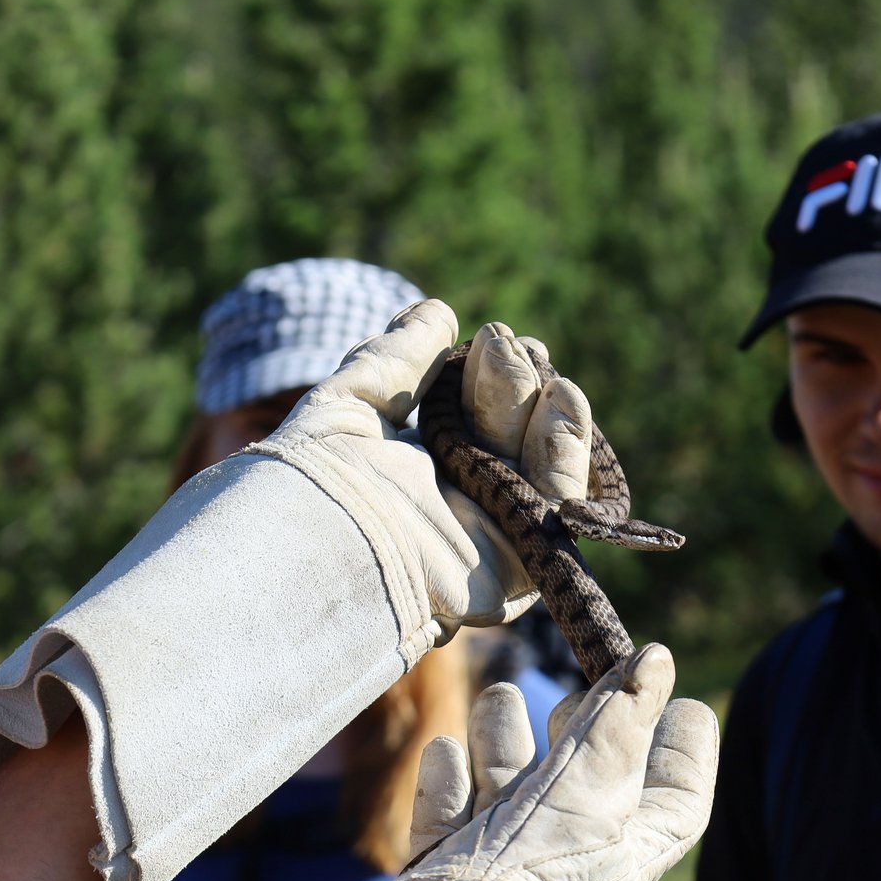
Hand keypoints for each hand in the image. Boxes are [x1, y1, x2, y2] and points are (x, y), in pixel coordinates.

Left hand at [250, 300, 595, 654]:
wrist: (315, 541)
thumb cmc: (318, 475)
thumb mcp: (356, 397)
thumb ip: (401, 357)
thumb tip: (437, 312)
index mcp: (416, 471)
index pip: (475, 417)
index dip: (492, 374)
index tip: (493, 334)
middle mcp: (457, 505)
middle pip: (511, 436)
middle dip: (515, 383)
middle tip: (505, 340)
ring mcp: (490, 536)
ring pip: (542, 467)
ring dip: (544, 407)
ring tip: (536, 356)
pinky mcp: (516, 568)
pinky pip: (556, 506)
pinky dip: (566, 451)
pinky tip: (565, 395)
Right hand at [388, 643, 718, 880]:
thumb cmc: (526, 880)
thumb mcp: (586, 790)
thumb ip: (618, 725)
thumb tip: (657, 661)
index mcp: (624, 860)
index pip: (678, 803)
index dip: (686, 751)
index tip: (680, 700)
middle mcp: (570, 870)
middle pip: (587, 789)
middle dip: (582, 730)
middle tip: (581, 688)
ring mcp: (505, 878)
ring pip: (512, 799)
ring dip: (504, 745)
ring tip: (499, 695)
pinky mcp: (445, 880)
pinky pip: (451, 826)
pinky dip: (448, 784)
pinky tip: (444, 749)